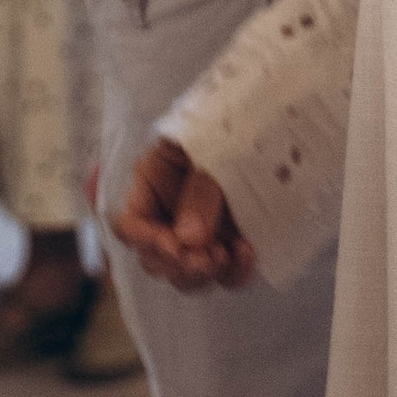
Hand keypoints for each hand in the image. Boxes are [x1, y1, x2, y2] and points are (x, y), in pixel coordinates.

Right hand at [112, 137, 254, 292]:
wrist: (269, 121)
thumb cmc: (229, 123)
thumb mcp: (207, 145)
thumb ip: (198, 189)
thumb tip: (190, 240)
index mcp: (151, 183)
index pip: (128, 223)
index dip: (143, 240)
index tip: (172, 245)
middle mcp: (170, 215)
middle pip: (154, 259)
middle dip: (176, 265)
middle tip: (203, 259)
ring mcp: (200, 235)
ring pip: (187, 275)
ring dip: (203, 274)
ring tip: (226, 256)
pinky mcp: (231, 245)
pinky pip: (226, 274)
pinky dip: (235, 272)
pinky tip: (248, 253)